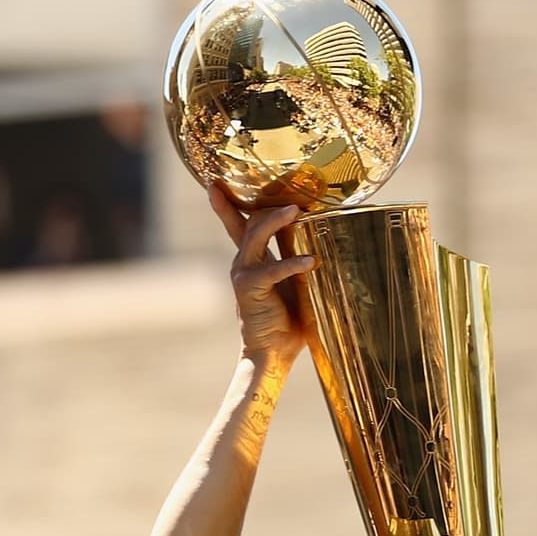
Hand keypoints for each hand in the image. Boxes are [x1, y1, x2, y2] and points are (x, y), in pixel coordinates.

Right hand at [209, 185, 315, 365]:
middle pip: (248, 220)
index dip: (229, 202)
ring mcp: (243, 275)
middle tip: (289, 188)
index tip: (217, 181)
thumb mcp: (295, 283)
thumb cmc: (288, 321)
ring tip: (297, 211)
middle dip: (263, 201)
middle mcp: (243, 263)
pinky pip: (272, 270)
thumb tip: (319, 233)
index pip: (240, 223)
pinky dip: (293, 264)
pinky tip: (311, 262)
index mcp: (252, 260)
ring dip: (276, 221)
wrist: (272, 354)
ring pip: (255, 236)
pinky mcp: (250, 290)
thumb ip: (296, 258)